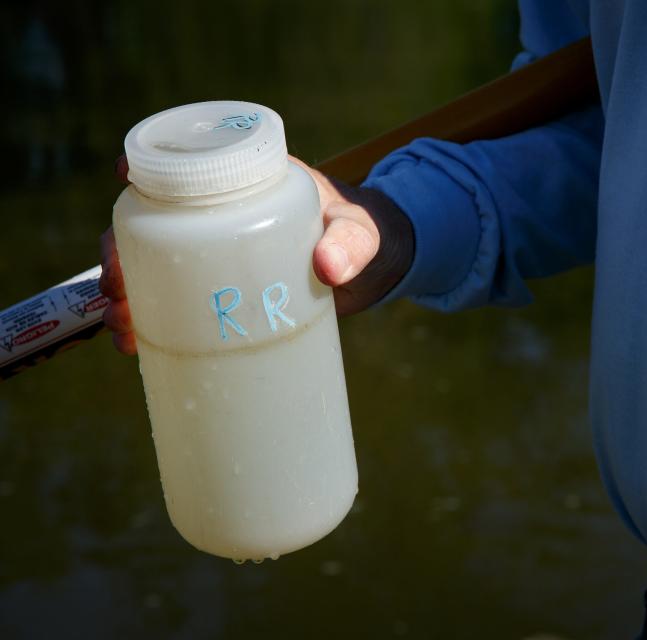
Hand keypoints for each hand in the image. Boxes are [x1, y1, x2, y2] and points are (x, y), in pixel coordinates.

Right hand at [99, 155, 412, 354]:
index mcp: (250, 180)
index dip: (147, 168)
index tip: (124, 182)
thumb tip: (329, 267)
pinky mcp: (226, 289)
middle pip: (154, 223)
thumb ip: (353, 243)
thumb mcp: (362, 233)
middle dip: (123, 252)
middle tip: (120, 287)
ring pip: (156, 265)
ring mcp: (221, 253)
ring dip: (129, 293)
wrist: (375, 265)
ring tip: (124, 328)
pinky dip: (152, 320)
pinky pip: (177, 299)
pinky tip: (135, 344)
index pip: (188, 164)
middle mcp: (224, 212)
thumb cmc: (367, 233)